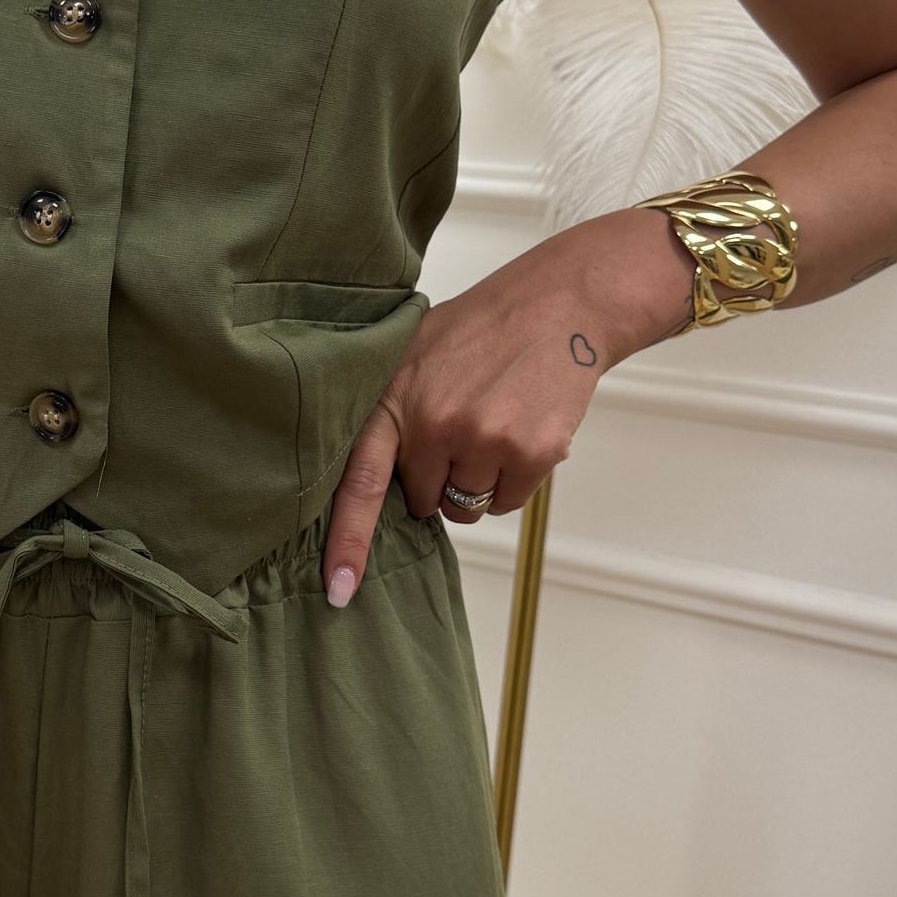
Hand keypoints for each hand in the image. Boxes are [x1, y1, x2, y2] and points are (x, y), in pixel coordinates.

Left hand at [321, 207, 693, 602]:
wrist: (558, 306)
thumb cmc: (481, 330)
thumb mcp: (411, 353)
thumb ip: (386, 412)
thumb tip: (359, 481)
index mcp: (394, 398)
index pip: (360, 483)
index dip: (347, 542)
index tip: (338, 590)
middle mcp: (434, 422)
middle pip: (422, 500)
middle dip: (437, 479)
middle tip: (461, 428)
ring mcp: (484, 438)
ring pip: (466, 506)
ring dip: (477, 481)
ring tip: (493, 425)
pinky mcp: (530, 452)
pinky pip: (506, 502)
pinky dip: (514, 480)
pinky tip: (520, 432)